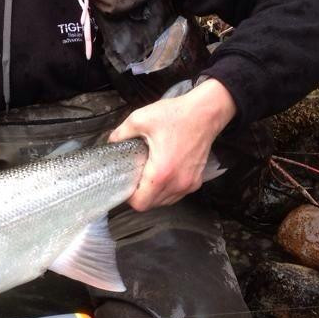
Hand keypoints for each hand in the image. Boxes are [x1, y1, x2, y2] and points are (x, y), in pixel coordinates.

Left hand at [108, 78, 235, 211]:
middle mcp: (177, 182)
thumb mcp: (140, 119)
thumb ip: (120, 133)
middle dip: (140, 195)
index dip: (129, 197)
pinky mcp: (196, 180)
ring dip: (154, 194)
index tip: (125, 183)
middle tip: (134, 177)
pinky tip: (162, 174)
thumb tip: (111, 142)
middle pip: (152, 205)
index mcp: (162, 172)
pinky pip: (177, 194)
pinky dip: (167, 190)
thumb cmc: (177, 115)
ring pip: (165, 201)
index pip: (140, 203)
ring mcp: (189, 183)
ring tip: (148, 175)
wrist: (206, 112)